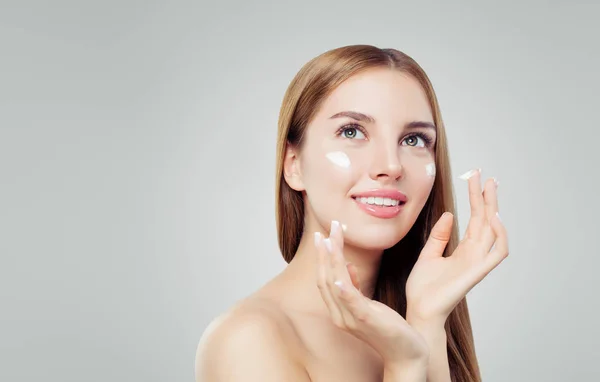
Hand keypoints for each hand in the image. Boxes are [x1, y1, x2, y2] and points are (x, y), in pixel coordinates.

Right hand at [315, 220, 428, 364]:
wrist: (407, 356)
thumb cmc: (389, 330)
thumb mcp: (369, 305)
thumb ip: (355, 288)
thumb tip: (348, 266)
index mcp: (340, 310)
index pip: (326, 278)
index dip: (323, 257)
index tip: (324, 236)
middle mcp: (340, 315)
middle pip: (326, 279)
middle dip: (325, 253)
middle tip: (326, 230)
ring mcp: (352, 319)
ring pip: (335, 286)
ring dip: (332, 262)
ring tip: (330, 241)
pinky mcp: (367, 321)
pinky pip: (352, 304)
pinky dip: (344, 290)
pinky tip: (340, 278)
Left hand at [406, 169, 508, 326]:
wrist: (419, 309)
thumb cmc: (423, 288)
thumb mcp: (428, 255)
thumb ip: (439, 236)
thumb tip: (450, 214)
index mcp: (463, 250)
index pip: (475, 219)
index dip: (476, 199)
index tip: (474, 177)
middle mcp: (474, 254)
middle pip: (486, 220)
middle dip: (486, 197)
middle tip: (484, 175)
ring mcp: (478, 263)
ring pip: (494, 231)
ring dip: (494, 209)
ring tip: (488, 188)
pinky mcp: (477, 272)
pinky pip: (498, 252)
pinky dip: (500, 235)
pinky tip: (492, 217)